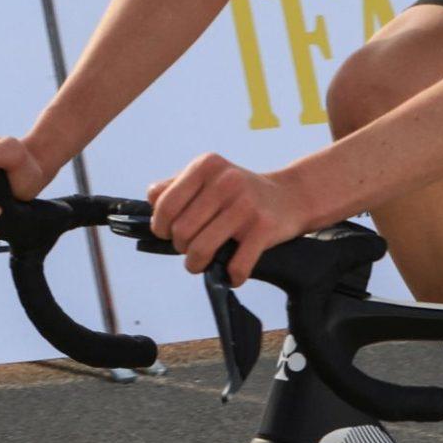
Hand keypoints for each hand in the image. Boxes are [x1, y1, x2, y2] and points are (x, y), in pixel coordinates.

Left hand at [146, 153, 311, 281]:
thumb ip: (175, 186)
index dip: (160, 227)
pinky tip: (233, 273)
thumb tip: (150, 202)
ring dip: (197, 265)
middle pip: (181, 231)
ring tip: (203, 263)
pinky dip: (231, 276)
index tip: (168, 233)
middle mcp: (226, 181)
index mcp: (207, 166)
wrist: (291, 196)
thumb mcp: (209, 176)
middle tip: (192, 247)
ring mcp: (246, 205)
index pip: (165, 205)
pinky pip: (236, 265)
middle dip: (181, 247)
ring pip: (201, 250)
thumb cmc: (241, 191)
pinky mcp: (264, 228)